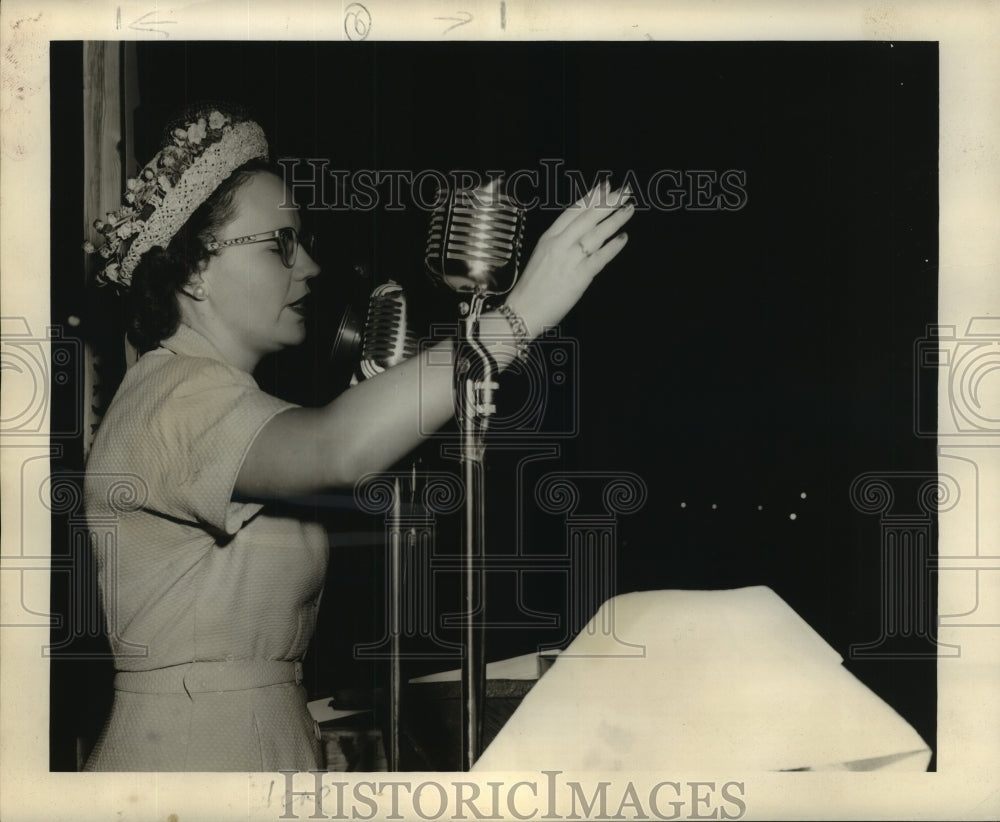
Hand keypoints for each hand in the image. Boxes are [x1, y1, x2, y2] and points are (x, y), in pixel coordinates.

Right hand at [505, 180, 633, 336]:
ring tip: (628, 209)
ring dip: (615, 220)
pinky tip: (623, 238)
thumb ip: (559, 244)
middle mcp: (559, 245)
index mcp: (548, 238)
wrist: (522, 311)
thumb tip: (580, 236)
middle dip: (607, 202)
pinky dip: (613, 247)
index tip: (604, 186)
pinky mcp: (579, 277)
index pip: (572, 212)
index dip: (590, 198)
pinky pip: (600, 258)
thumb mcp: (541, 257)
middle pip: (587, 218)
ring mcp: (569, 260)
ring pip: (596, 234)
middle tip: (623, 190)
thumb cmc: (531, 289)